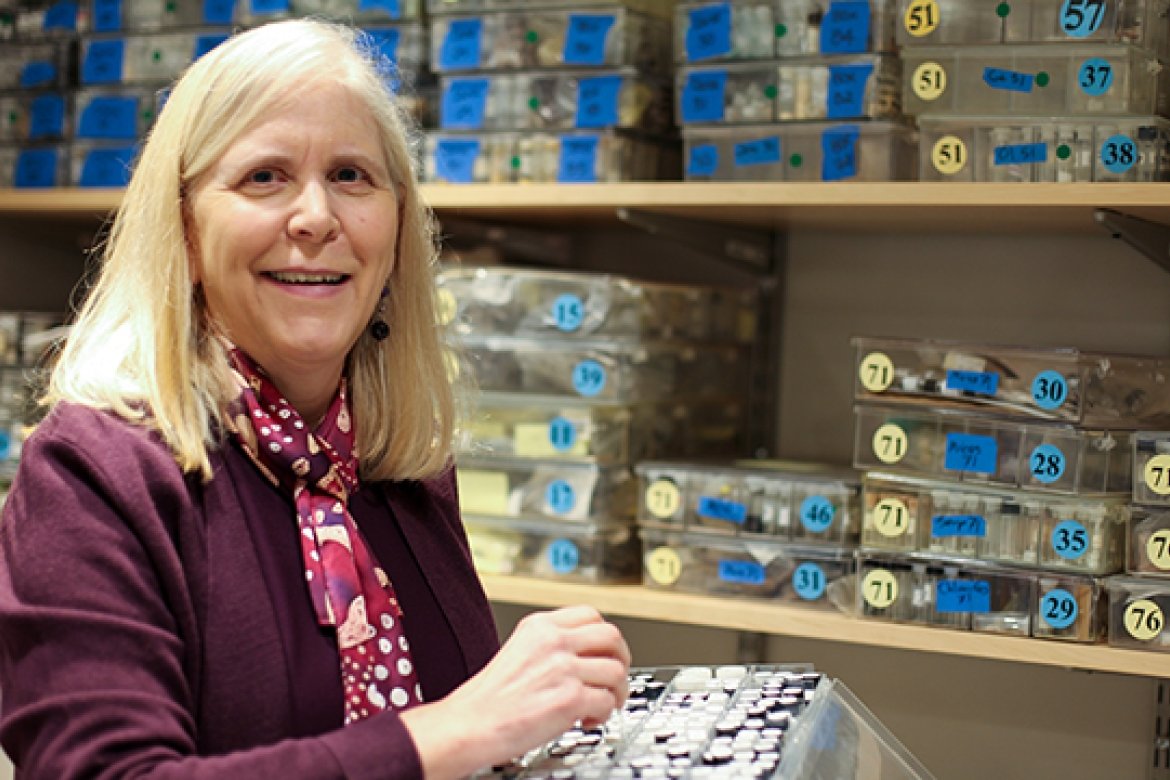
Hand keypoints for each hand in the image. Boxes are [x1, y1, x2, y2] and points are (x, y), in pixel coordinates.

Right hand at [400, 605, 630, 778]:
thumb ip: (551, 645)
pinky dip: (603, 715)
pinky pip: (607, 701)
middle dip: (620, 659)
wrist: (470, 724)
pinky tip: (587, 720)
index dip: (604, 636)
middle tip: (615, 677)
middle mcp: (554, 642)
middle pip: (612, 636)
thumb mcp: (519, 650)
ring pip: (616, 671)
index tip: (605, 652)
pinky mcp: (570, 698)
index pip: (591, 614)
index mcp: (539, 626)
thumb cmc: (489, 698)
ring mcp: (563, 668)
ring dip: (615, 692)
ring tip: (600, 704)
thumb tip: (587, 653)